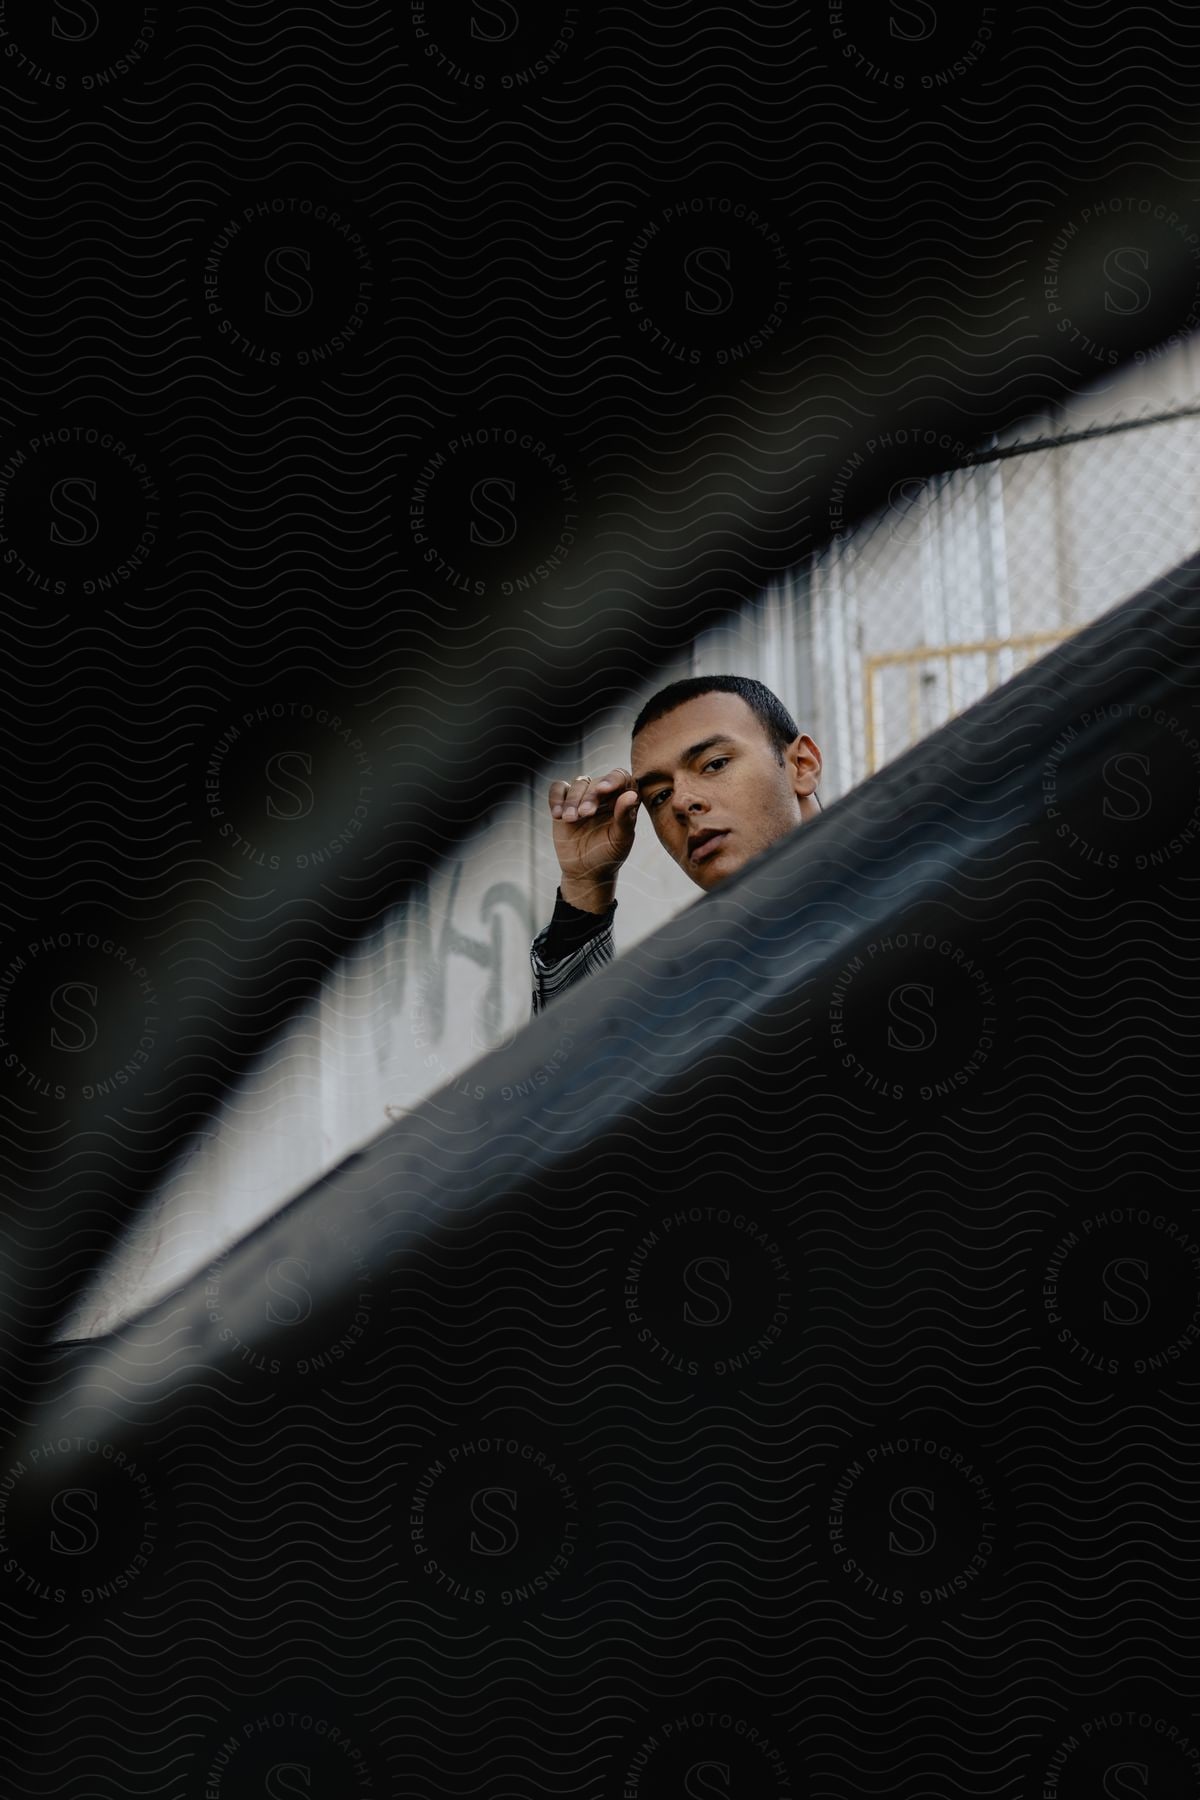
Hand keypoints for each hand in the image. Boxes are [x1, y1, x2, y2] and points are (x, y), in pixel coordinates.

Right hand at [547, 767, 639, 907]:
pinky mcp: (564, 802)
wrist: (585, 870)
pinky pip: (558, 789)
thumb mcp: (620, 839)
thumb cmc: (608, 854)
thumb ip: (625, 817)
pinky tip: (557, 814)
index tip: (603, 790)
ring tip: (570, 820)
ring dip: (572, 800)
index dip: (612, 780)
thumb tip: (631, 795)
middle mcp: (604, 794)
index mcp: (623, 798)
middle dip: (589, 797)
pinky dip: (556, 798)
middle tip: (585, 814)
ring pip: (577, 784)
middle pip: (596, 782)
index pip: (620, 777)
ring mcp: (583, 796)